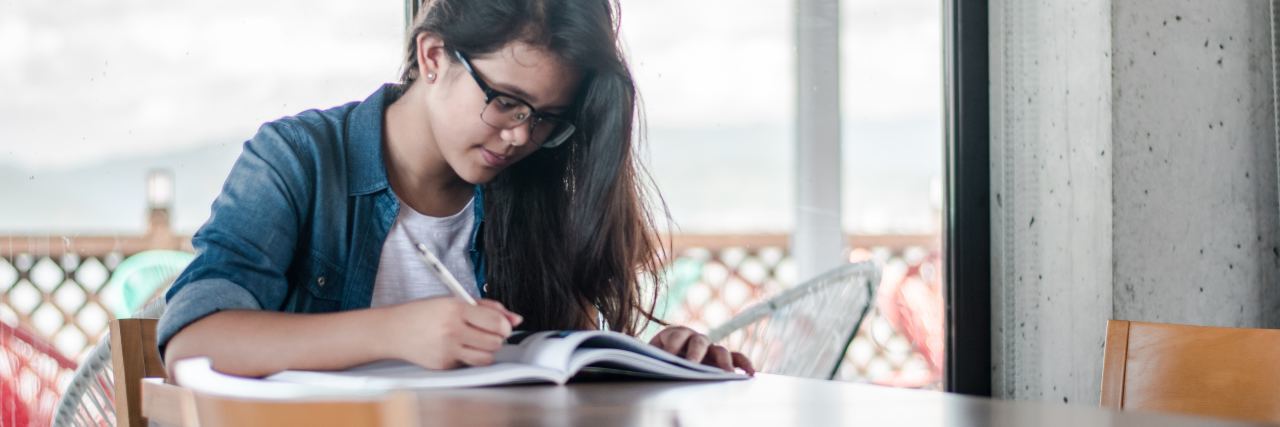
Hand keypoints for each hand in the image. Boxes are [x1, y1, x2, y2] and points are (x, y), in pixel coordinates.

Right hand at [383, 297, 521, 369]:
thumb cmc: (424, 313)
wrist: (393, 330)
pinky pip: (469, 364)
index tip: (503, 325)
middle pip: (495, 341)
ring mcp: (447, 350)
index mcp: (455, 309)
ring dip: (487, 350)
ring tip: (476, 341)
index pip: (496, 322)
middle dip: (497, 338)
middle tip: (488, 332)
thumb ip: (487, 308)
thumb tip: (516, 319)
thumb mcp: (454, 301)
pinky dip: (469, 357)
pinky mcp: (444, 365)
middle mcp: (452, 330)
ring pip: (486, 357)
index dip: (505, 325)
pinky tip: (458, 348)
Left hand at [649, 326, 754, 375]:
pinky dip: (744, 364)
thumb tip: (652, 363)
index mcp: (674, 334)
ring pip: (720, 350)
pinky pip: (735, 358)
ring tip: (727, 373)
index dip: (672, 345)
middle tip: (693, 364)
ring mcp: (710, 348)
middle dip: (696, 353)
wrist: (661, 358)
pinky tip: (750, 374)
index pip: (676, 336)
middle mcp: (694, 338)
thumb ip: (653, 357)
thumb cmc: (656, 358)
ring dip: (723, 361)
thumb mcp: (651, 355)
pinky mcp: (720, 358)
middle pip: (699, 341)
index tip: (668, 355)